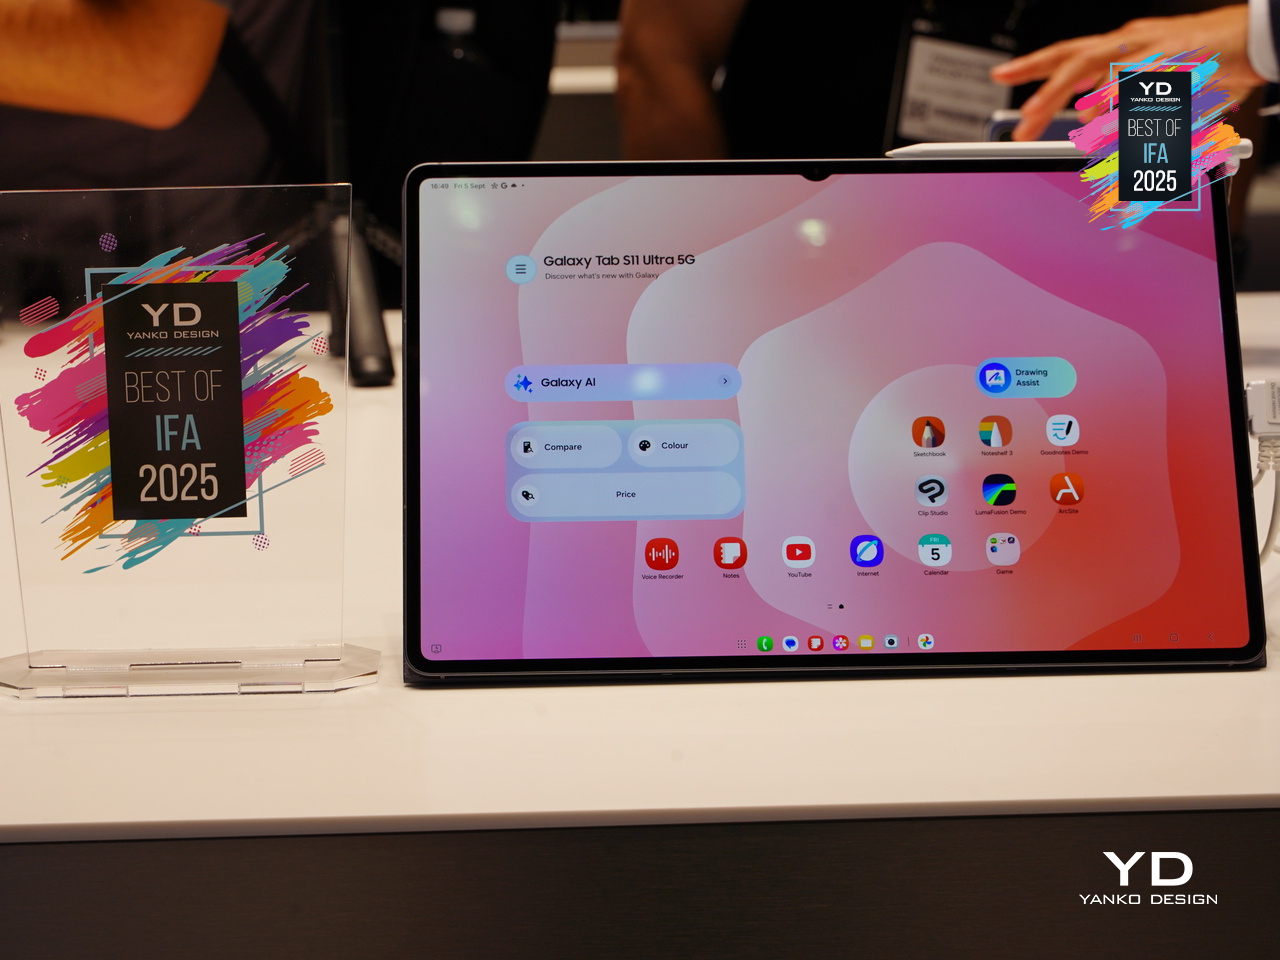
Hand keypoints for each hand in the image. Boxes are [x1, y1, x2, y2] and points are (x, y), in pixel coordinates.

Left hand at [989, 5, 1261, 140]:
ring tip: (1076, 128)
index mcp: (1121, 46)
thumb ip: (1118, 103)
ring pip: (1112, 70)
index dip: (1032, 64)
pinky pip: (1151, 81)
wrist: (1255, 38)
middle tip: (1024, 125)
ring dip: (1088, 101)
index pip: (1067, 53)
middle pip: (1077, 60)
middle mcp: (1132, 42)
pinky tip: (1116, 113)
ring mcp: (1157, 49)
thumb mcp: (1151, 82)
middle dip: (1047, 94)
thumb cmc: (1204, 61)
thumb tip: (1087, 125)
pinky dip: (1131, 98)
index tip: (1000, 75)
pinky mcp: (1185, 61)